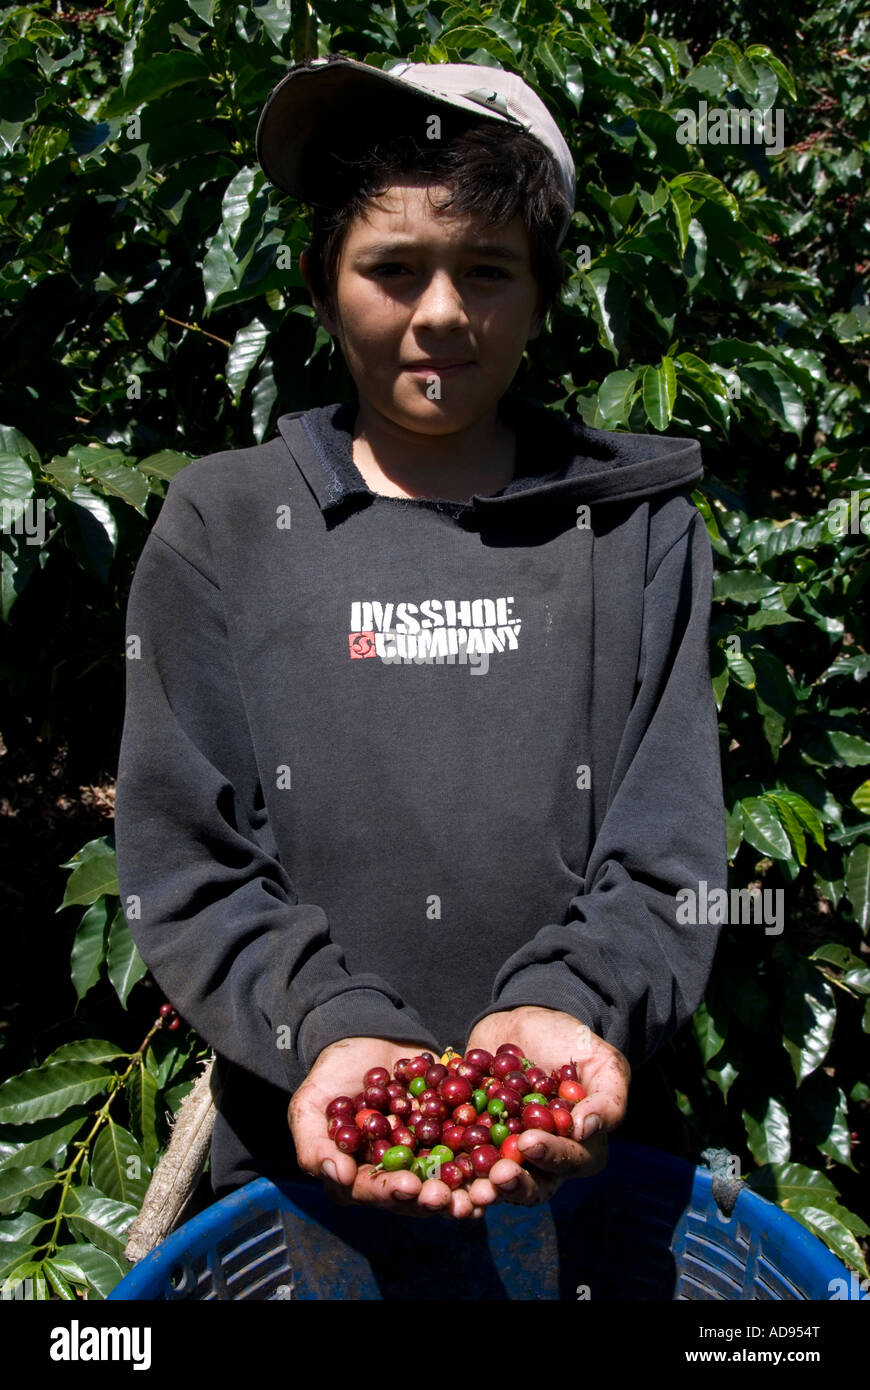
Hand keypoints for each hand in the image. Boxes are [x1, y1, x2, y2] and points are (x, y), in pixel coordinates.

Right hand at [288, 1036, 487, 1219]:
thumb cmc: (330, 1074)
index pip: (374, 1192)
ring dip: (466, 1189)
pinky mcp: (450, 1133)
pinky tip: (502, 1157)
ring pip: (447, 1180)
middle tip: (453, 1198)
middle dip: (435, 1199)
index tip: (409, 1186)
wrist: (367, 1034)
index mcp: (358, 1176)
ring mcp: (424, 1155)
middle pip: (416, 1196)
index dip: (391, 1192)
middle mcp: (394, 1173)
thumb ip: (314, 1145)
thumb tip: (338, 1177)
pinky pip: (470, 1148)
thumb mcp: (309, 1106)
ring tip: (484, 1191)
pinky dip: (485, 1154)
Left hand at [462, 1006, 629, 1208]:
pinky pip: (457, 1156)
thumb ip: (607, 1099)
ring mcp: (502, 1152)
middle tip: (494, 1176)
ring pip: (491, 1180)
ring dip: (477, 1188)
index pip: (568, 1160)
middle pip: (529, 1184)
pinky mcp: (469, 1138)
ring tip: (463, 1189)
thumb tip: (584, 1129)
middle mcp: (540, 1160)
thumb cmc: (572, 1042)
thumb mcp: (603, 1063)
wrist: (524, 1018)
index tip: (529, 1142)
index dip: (550, 1156)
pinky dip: (445, 1162)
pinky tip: (430, 1161)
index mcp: (577, 1149)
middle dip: (511, 1184)